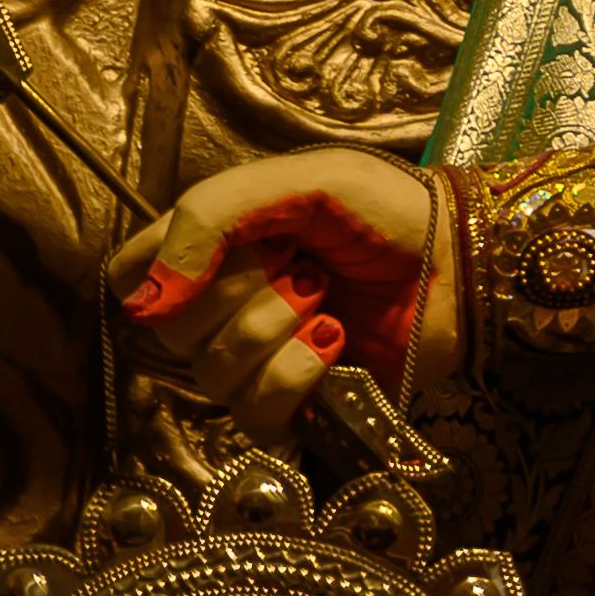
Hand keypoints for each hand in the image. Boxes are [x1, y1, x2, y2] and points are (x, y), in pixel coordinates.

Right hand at [109, 149, 445, 434]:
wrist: (463, 258)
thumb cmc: (388, 208)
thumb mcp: (302, 181)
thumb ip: (211, 217)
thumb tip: (145, 301)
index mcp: (212, 249)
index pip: (131, 277)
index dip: (161, 273)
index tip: (228, 248)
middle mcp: (222, 308)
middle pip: (169, 330)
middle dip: (241, 294)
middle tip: (303, 265)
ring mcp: (257, 361)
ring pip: (213, 374)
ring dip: (275, 332)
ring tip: (326, 299)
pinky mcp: (296, 405)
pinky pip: (256, 414)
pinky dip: (296, 376)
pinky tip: (334, 343)